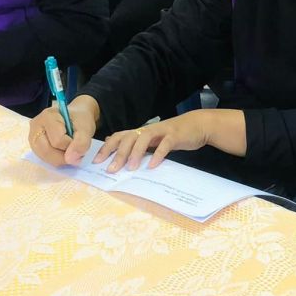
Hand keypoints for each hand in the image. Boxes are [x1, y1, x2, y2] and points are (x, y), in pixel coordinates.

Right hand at [29, 94, 99, 165]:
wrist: (76, 117)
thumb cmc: (79, 119)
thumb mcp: (86, 127)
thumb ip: (81, 142)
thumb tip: (70, 159)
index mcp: (47, 116)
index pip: (58, 140)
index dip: (72, 145)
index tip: (79, 139)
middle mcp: (35, 126)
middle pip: (47, 151)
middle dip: (64, 155)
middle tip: (75, 150)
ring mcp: (32, 137)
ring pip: (45, 157)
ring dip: (60, 159)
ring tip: (69, 149)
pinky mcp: (35, 146)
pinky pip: (44, 159)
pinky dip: (56, 159)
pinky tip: (62, 151)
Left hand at [94, 110, 218, 172]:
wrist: (197, 125)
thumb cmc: (174, 136)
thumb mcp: (154, 140)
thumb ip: (139, 145)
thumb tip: (120, 153)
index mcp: (141, 132)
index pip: (119, 137)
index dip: (107, 148)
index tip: (97, 162)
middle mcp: (148, 130)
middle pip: (128, 138)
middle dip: (118, 154)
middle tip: (111, 170)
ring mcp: (161, 131)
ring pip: (143, 138)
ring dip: (135, 153)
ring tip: (130, 168)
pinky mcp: (174, 135)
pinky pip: (164, 145)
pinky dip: (157, 155)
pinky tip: (152, 166)